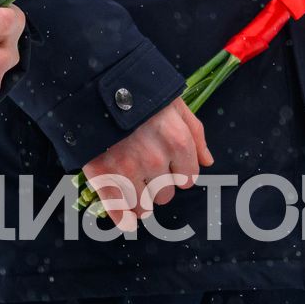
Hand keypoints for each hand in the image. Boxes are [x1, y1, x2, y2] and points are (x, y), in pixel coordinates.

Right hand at [83, 99, 209, 229]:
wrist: (96, 81)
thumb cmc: (140, 90)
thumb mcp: (175, 103)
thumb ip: (195, 133)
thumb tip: (208, 162)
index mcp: (178, 141)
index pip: (188, 179)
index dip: (178, 172)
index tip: (167, 165)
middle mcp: (156, 159)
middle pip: (165, 194)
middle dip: (158, 185)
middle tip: (144, 169)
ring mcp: (128, 168)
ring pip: (143, 206)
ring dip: (140, 199)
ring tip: (130, 185)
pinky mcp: (102, 173)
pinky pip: (117, 208)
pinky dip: (122, 218)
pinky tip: (126, 222)